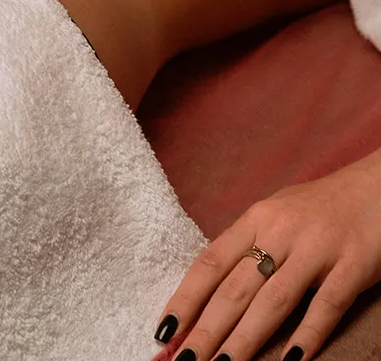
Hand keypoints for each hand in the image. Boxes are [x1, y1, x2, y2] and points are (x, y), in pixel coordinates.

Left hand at [154, 150, 380, 360]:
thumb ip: (248, 246)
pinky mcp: (352, 264)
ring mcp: (317, 248)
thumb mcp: (276, 215)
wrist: (374, 186)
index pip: (211, 261)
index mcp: (257, 218)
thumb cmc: (319, 206)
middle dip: (207, 329)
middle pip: (236, 288)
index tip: (165, 329)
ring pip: (274, 300)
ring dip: (245, 339)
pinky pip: (327, 305)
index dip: (186, 297)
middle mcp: (281, 231)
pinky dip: (308, 335)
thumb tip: (208, 289)